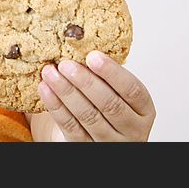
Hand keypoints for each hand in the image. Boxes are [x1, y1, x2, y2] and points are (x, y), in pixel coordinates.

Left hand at [37, 51, 154, 140]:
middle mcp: (131, 129)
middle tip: (65, 63)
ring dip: (66, 91)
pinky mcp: (85, 148)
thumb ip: (105, 73)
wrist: (94, 136)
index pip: (133, 90)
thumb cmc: (105, 104)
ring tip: (49, 72)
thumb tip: (80, 39)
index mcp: (143, 110)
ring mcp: (109, 142)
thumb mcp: (115, 91)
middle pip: (110, 104)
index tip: (93, 55)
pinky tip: (44, 88)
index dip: (113, 73)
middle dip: (85, 82)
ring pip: (88, 116)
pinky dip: (55, 106)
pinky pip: (70, 127)